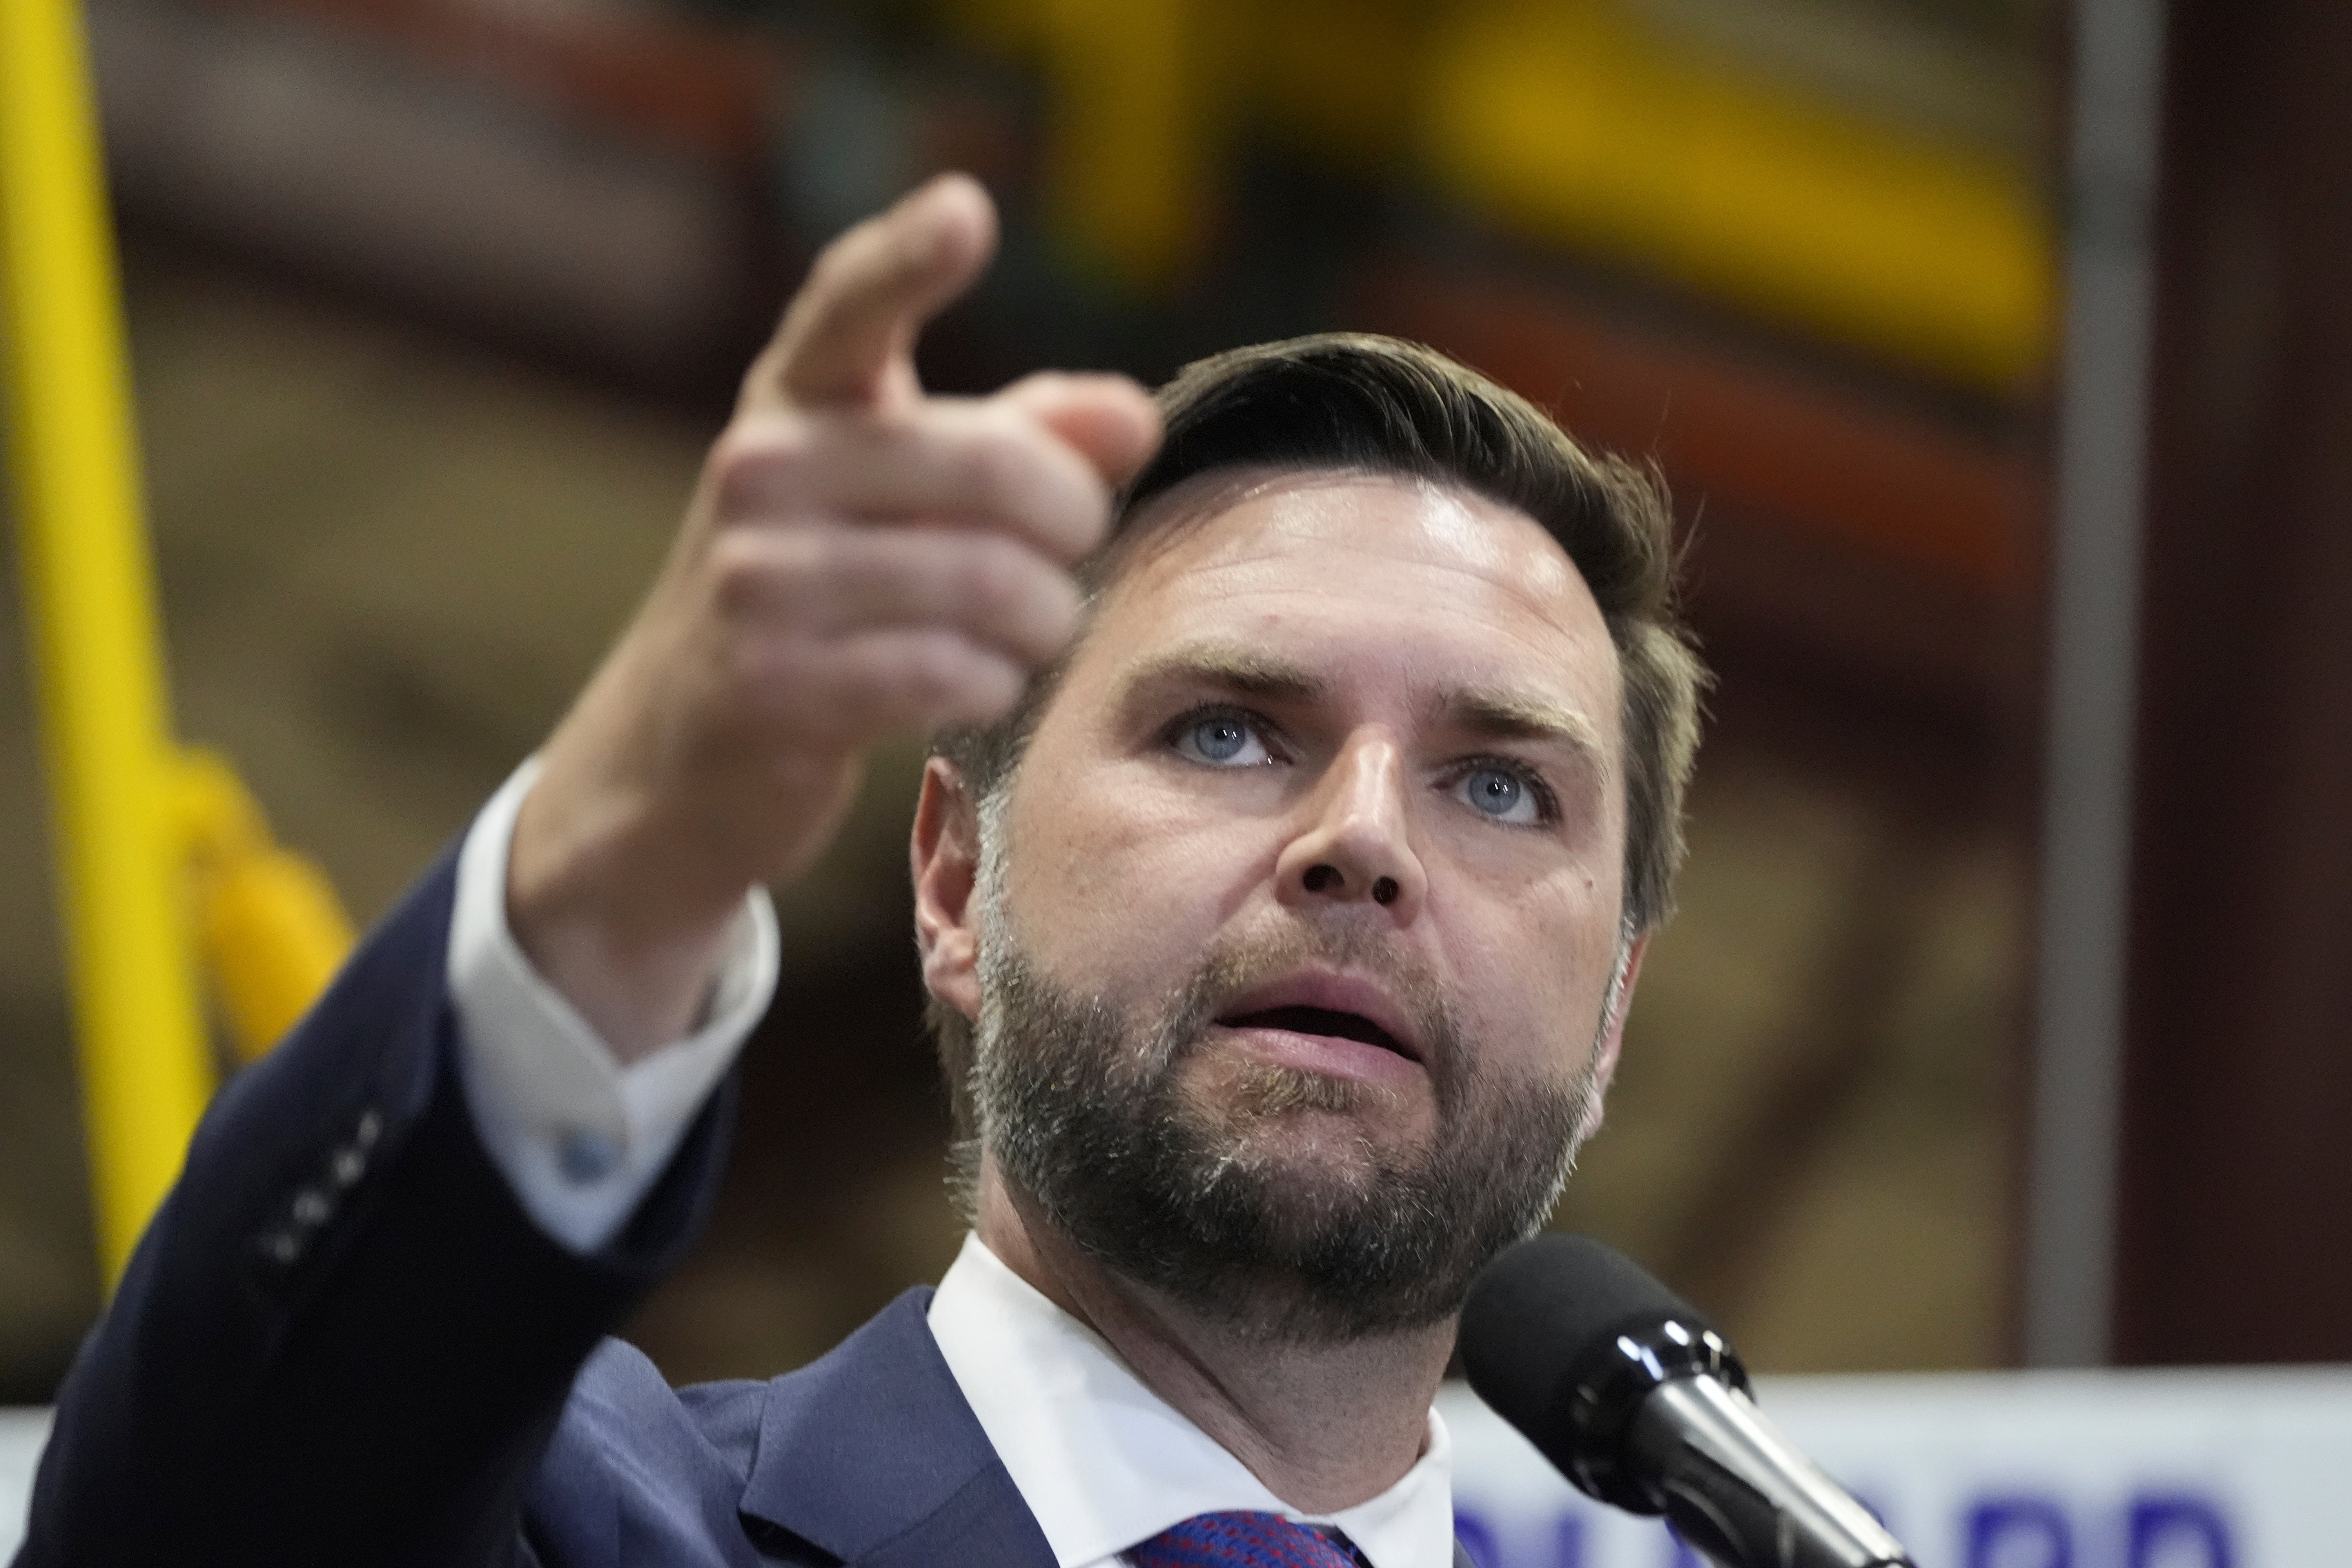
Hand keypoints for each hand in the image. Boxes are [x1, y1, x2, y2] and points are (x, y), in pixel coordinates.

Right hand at [507, 175, 1161, 1060]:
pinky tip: (967, 687)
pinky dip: (991, 688)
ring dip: (1041, 623)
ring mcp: (755, 579)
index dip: (911, 257)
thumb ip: (1029, 439)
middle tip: (1069, 557)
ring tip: (1019, 634)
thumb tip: (1132, 420)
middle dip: (1072, 526)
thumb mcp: (908, 496)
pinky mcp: (769, 684)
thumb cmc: (827, 594)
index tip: (966, 212)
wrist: (680, 751)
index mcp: (798, 398)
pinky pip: (954, 675)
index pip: (851, 304)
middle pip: (998, 471)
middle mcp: (762, 468)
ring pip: (992, 586)